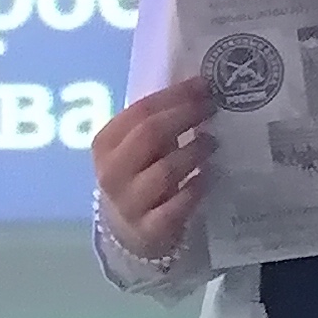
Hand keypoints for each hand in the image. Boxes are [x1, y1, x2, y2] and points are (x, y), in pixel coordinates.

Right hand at [90, 77, 211, 258]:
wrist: (127, 233)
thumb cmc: (139, 177)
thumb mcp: (137, 150)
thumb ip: (158, 125)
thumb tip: (199, 93)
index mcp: (106, 144)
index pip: (140, 110)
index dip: (175, 95)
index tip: (204, 85)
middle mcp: (112, 172)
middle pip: (150, 134)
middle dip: (185, 116)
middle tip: (212, 108)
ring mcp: (129, 203)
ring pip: (165, 170)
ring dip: (193, 152)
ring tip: (212, 143)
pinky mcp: (150, 230)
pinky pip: (176, 207)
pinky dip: (194, 190)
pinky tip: (206, 178)